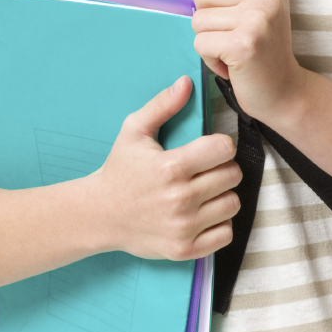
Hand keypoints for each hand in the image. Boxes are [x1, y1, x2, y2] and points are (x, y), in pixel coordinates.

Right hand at [92, 76, 241, 259]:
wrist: (98, 215)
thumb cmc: (118, 171)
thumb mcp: (133, 131)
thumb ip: (162, 105)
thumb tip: (186, 83)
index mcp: (171, 167)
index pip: (224, 149)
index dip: (220, 146)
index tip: (209, 149)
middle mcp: (180, 198)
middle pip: (232, 176)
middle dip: (223, 169)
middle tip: (206, 171)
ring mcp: (183, 226)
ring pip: (232, 204)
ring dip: (223, 196)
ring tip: (205, 192)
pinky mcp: (184, 248)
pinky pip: (226, 234)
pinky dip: (219, 224)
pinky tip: (203, 214)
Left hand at [191, 0, 308, 126]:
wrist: (284, 91)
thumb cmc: (263, 48)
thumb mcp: (252, 3)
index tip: (236, 13)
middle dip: (208, 19)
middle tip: (234, 36)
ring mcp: (257, 18)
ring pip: (197, 20)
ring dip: (209, 41)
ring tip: (234, 51)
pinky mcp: (243, 44)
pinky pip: (200, 43)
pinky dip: (210, 59)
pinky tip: (233, 64)